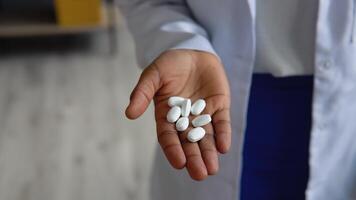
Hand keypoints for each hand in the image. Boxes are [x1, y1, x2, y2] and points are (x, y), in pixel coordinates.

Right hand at [126, 50, 230, 180]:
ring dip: (209, 153)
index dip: (173, 149)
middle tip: (199, 174)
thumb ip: (142, 93)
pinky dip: (223, 134)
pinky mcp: (219, 106)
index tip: (179, 162)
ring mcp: (203, 114)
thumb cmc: (169, 64)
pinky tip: (223, 147)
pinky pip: (222, 122)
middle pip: (189, 142)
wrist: (192, 51)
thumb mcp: (153, 75)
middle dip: (194, 158)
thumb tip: (129, 113)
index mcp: (167, 115)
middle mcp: (185, 119)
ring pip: (206, 137)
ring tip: (211, 169)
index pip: (168, 137)